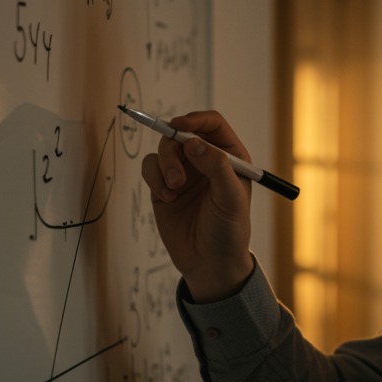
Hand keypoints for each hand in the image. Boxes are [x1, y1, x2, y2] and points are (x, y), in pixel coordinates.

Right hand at [140, 110, 255, 301]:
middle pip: (181, 133)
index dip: (195, 119)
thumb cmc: (229, 230)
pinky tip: (166, 198)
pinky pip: (150, 168)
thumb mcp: (231, 198)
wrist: (209, 263)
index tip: (179, 126)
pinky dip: (154, 179)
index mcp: (229, 156)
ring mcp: (184, 172)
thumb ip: (216, 167)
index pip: (211, 124)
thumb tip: (193, 142)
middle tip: (177, 177)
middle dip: (173, 149)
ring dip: (164, 166)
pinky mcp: (163, 186)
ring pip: (163, 149)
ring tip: (172, 191)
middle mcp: (205, 160)